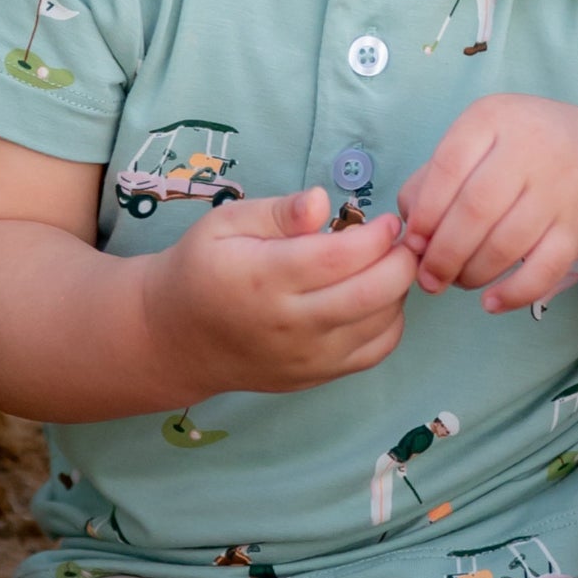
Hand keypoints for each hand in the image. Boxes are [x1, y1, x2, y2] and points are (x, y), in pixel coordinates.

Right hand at [140, 188, 419, 394]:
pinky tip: (374, 298)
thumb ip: (277, 212)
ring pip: (382, 324)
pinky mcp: (316, 377)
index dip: (376, 235)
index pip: (341, 258)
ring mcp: (307, 358)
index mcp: (264, 279)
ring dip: (398, 290)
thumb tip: (321, 201)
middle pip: (372, 294)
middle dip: (401, 261)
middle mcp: (290, 325)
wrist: (177, 339)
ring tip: (385, 265)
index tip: (385, 220)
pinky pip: (374, 352)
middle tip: (399, 241)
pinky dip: (389, 322)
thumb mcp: (224, 224)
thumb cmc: (202, 269)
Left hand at [397, 94, 577, 311]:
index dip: (425, 211)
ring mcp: (561, 187)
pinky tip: (491, 302)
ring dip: (473, 274)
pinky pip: (545, 268)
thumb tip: (408, 228)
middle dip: (443, 254)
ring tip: (458, 283)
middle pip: (475, 210)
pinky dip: (514, 293)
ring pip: (507, 243)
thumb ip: (434, 177)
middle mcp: (533, 146)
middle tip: (429, 278)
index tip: (413, 241)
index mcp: (495, 118)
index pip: (449, 167)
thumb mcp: (479, 142)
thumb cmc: (521, 152)